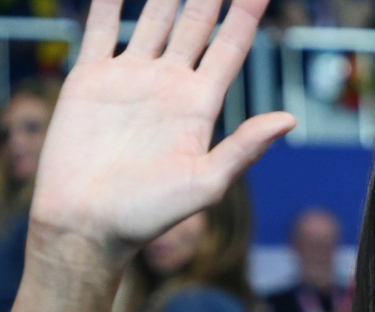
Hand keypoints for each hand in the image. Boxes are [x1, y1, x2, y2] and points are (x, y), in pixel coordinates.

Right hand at [29, 0, 294, 262]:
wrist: (85, 226)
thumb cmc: (148, 216)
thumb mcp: (205, 184)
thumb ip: (244, 148)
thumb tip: (289, 119)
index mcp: (200, 104)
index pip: (231, 43)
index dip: (247, 10)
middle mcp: (169, 84)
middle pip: (196, 21)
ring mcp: (130, 78)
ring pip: (152, 16)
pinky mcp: (90, 79)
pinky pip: (99, 27)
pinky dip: (106, 0)